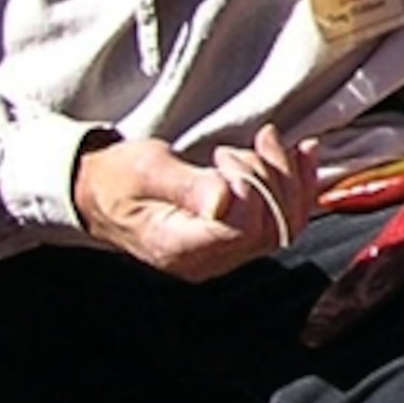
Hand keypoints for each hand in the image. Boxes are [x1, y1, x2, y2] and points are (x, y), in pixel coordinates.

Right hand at [76, 125, 320, 279]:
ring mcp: (225, 254)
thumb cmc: (117, 179)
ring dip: (290, 177)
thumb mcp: (145, 170)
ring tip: (269, 142)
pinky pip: (281, 220)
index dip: (252, 190)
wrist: (101, 192)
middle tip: (251, 143)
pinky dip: (297, 185)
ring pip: (285, 223)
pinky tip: (302, 155)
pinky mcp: (235, 240)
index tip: (225, 159)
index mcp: (180, 248)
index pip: (242, 230)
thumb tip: (224, 199)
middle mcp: (208, 260)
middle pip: (272, 227)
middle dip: (274, 176)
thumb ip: (188, 185)